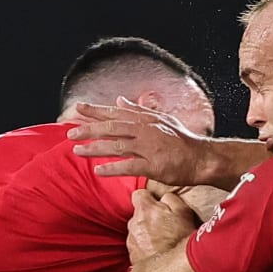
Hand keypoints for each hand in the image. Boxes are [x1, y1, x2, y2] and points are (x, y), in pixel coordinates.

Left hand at [68, 98, 211, 185]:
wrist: (202, 158)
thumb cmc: (182, 139)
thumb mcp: (161, 119)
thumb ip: (139, 111)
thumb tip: (119, 101)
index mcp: (146, 120)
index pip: (116, 113)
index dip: (96, 110)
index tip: (78, 108)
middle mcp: (146, 131)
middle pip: (113, 128)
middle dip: (90, 129)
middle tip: (70, 133)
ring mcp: (150, 148)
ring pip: (117, 146)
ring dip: (95, 148)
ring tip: (77, 151)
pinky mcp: (154, 165)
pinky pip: (130, 166)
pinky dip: (113, 168)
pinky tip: (98, 170)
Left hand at [127, 189, 197, 263]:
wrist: (173, 270)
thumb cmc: (180, 239)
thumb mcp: (183, 212)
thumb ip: (170, 198)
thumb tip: (164, 197)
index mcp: (144, 209)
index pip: (139, 194)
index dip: (149, 198)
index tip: (158, 205)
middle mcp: (133, 223)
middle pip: (138, 214)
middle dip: (149, 217)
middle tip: (165, 225)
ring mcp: (131, 240)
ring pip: (138, 231)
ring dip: (147, 233)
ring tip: (163, 241)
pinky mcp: (132, 256)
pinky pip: (138, 246)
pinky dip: (146, 247)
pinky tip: (158, 252)